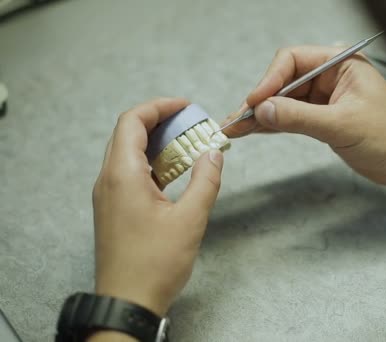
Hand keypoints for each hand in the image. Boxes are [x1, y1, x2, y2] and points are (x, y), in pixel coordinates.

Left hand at [92, 98, 223, 317]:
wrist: (128, 302)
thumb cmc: (154, 264)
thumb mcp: (190, 220)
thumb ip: (205, 182)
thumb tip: (214, 155)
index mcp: (123, 175)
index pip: (132, 121)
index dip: (159, 107)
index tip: (185, 106)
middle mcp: (108, 180)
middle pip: (128, 134)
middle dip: (160, 122)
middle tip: (190, 124)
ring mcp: (108, 196)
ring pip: (128, 154)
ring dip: (156, 144)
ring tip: (187, 146)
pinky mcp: (113, 209)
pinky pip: (129, 174)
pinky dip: (151, 164)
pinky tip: (174, 173)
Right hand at [223, 46, 385, 184]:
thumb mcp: (342, 125)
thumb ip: (300, 117)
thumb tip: (263, 110)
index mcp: (341, 64)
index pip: (293, 61)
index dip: (270, 81)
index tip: (255, 102)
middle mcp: (331, 77)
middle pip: (284, 81)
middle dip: (261, 100)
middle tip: (238, 119)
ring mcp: (326, 99)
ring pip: (285, 101)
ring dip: (262, 115)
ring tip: (237, 128)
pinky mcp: (324, 119)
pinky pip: (293, 118)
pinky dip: (274, 125)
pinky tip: (255, 130)